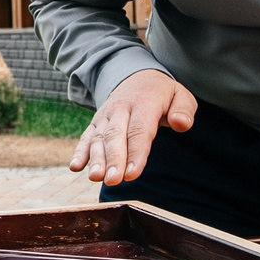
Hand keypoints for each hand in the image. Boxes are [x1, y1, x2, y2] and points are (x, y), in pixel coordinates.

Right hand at [70, 67, 196, 185]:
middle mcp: (121, 107)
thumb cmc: (163, 94)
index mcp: (144, 102)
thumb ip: (184, 110)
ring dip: (96, 159)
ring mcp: (106, 115)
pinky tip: (76, 167)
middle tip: (113, 181)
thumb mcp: (181, 96)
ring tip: (96, 178)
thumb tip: (181, 124)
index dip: (136, 152)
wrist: (138, 78)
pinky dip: (80, 152)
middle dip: (114, 159)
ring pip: (99, 137)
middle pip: (116, 135)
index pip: (139, 129)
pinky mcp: (97, 122)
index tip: (133, 174)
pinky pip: (87, 136)